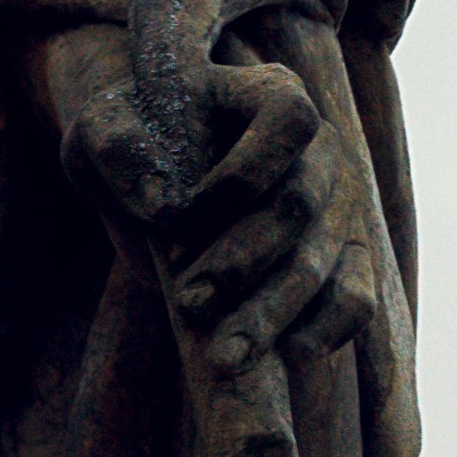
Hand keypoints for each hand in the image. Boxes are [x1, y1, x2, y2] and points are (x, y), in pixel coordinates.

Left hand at [46, 24, 381, 387]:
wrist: (154, 183)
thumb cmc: (133, 142)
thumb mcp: (102, 130)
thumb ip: (119, 148)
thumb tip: (162, 207)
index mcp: (269, 95)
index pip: (288, 120)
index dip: (244, 170)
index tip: (180, 217)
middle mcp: (316, 151)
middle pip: (301, 206)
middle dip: (244, 261)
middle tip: (188, 303)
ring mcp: (336, 208)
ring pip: (328, 263)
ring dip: (274, 313)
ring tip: (221, 358)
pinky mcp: (338, 261)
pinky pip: (354, 298)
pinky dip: (325, 332)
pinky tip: (282, 361)